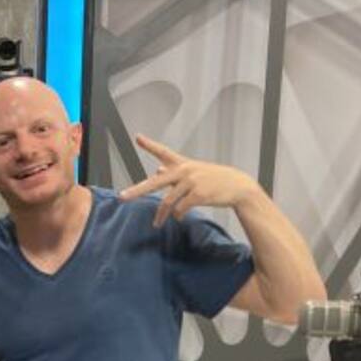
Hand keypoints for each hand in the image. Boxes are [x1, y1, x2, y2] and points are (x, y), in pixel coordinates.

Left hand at [119, 134, 260, 227]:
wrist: (238, 187)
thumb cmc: (213, 180)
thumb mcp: (193, 173)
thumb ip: (173, 173)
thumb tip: (155, 171)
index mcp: (182, 164)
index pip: (163, 151)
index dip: (149, 144)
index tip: (137, 137)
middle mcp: (184, 171)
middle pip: (155, 183)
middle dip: (137, 191)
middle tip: (122, 197)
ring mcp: (191, 182)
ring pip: (167, 202)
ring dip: (161, 215)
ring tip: (157, 223)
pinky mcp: (199, 195)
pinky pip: (180, 209)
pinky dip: (177, 215)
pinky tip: (179, 217)